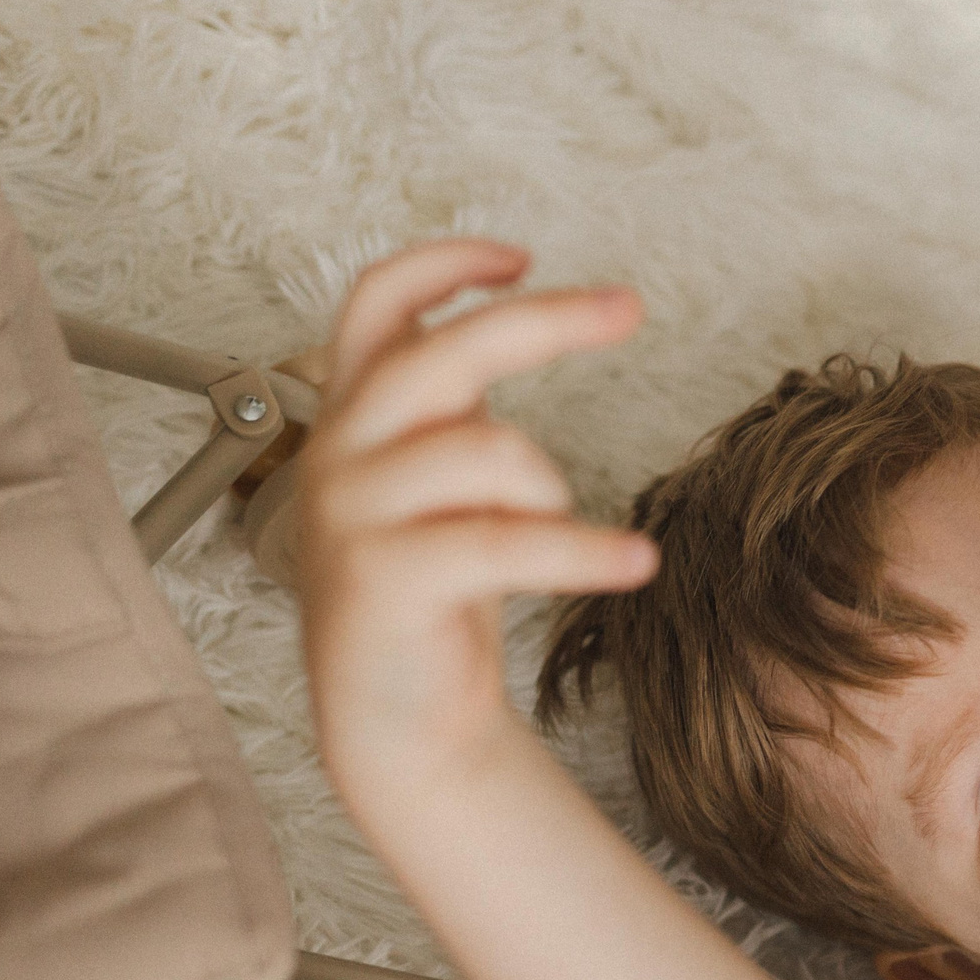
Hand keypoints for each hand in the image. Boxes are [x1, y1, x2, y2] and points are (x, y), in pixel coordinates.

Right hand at [296, 239, 655, 797]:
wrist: (398, 722)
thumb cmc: (434, 596)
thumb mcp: (440, 484)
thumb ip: (456, 410)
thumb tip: (518, 320)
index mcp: (354, 418)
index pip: (377, 306)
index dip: (444, 265)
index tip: (520, 257)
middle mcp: (341, 453)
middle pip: (441, 355)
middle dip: (542, 321)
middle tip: (630, 306)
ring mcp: (354, 516)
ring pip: (488, 451)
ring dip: (553, 487)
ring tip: (576, 533)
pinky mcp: (385, 579)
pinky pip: (507, 542)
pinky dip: (584, 550)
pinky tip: (637, 561)